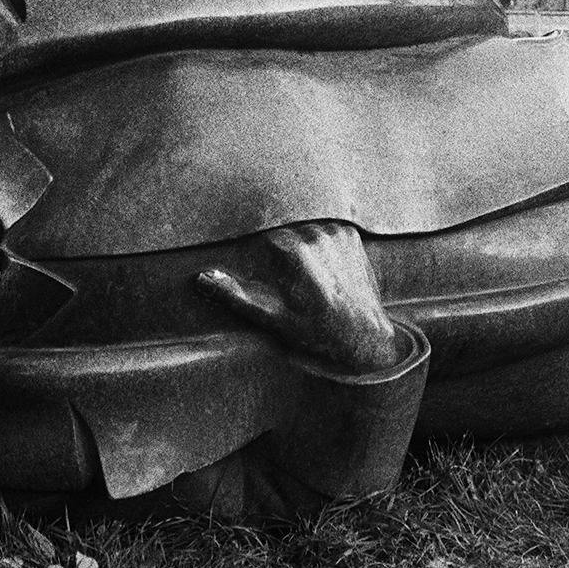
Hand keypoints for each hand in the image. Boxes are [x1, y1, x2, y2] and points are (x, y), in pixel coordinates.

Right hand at [194, 222, 402, 374]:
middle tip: (292, 284)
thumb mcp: (273, 318)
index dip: (261, 261)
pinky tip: (326, 272)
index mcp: (291, 250)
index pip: (261, 240)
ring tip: (310, 280)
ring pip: (304, 231)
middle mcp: (314, 234)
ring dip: (302, 249)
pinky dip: (321, 246)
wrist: (364, 336)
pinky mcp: (351, 235)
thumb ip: (236, 295)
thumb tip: (203, 277)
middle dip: (282, 255)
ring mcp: (335, 232)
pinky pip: (325, 232)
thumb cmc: (316, 331)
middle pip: (283, 234)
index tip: (270, 280)